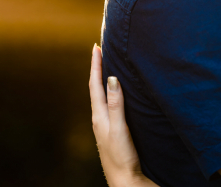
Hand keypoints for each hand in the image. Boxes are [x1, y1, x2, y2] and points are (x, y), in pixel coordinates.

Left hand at [89, 44, 154, 186]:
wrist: (124, 181)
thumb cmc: (121, 156)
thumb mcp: (118, 128)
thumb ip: (116, 104)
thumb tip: (112, 78)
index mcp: (99, 116)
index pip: (95, 85)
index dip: (96, 65)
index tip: (96, 47)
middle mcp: (100, 119)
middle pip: (96, 89)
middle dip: (98, 70)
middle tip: (100, 52)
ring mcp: (105, 127)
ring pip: (102, 98)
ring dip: (103, 81)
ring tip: (107, 68)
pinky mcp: (113, 132)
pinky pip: (109, 106)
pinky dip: (111, 95)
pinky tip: (117, 97)